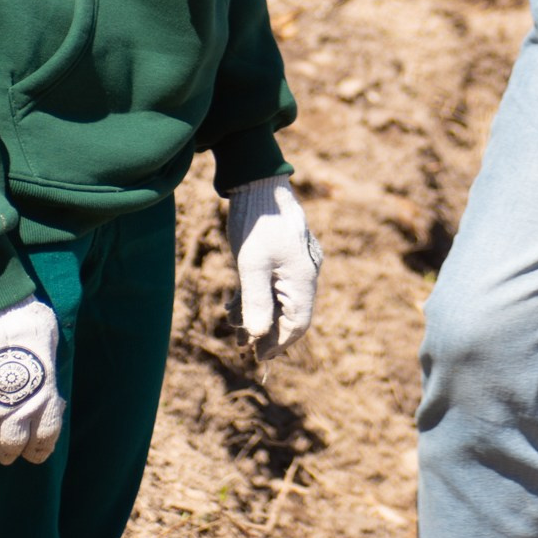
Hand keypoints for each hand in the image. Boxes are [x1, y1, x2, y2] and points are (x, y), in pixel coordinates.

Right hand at [0, 298, 64, 463]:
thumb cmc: (24, 315)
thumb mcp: (48, 344)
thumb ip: (44, 373)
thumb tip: (42, 391)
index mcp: (45, 391)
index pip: (45, 437)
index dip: (37, 450)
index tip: (31, 454)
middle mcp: (18, 402)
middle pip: (11, 443)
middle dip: (6, 451)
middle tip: (0, 451)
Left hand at [227, 181, 322, 357]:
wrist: (257, 181)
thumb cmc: (256, 220)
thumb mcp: (251, 263)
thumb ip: (256, 300)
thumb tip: (258, 336)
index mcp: (303, 277)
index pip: (298, 323)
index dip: (278, 342)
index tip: (257, 356)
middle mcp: (304, 272)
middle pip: (289, 313)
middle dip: (265, 331)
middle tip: (241, 345)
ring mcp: (294, 263)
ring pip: (279, 299)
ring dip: (257, 314)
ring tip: (233, 323)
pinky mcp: (281, 255)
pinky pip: (272, 284)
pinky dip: (256, 297)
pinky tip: (235, 303)